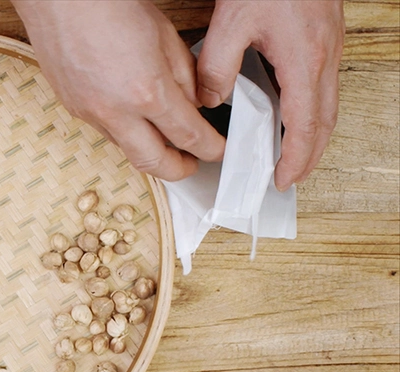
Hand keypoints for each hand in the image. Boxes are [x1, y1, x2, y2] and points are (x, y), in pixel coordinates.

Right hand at [12, 0, 224, 180]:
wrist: (61, 0)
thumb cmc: (109, 6)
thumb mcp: (164, 36)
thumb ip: (184, 76)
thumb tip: (192, 103)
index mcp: (146, 91)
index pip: (188, 135)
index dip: (209, 147)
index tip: (217, 149)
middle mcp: (116, 111)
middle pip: (153, 162)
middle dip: (178, 169)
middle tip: (191, 165)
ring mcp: (90, 113)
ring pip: (126, 148)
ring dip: (148, 148)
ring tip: (162, 138)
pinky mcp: (73, 108)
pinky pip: (105, 130)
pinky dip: (124, 130)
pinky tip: (132, 116)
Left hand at [197, 1, 344, 189]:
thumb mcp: (231, 23)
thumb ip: (215, 67)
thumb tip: (209, 102)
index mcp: (303, 62)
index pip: (303, 126)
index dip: (295, 159)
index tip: (282, 180)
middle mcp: (324, 59)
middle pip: (324, 122)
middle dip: (309, 156)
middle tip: (289, 179)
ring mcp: (329, 49)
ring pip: (327, 105)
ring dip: (312, 134)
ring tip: (291, 155)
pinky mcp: (325, 39)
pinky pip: (323, 86)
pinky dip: (311, 110)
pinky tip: (291, 113)